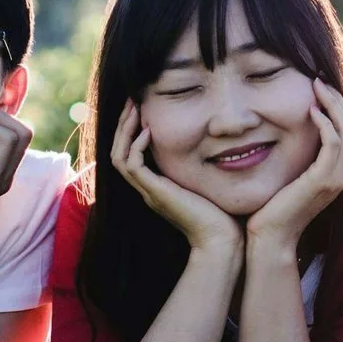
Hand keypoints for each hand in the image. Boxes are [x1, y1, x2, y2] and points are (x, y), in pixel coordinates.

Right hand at [110, 100, 242, 253]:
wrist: (221, 240)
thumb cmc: (223, 216)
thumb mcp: (210, 183)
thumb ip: (206, 166)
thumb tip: (221, 145)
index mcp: (157, 188)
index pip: (131, 155)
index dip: (132, 132)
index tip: (142, 109)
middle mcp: (148, 189)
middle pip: (119, 153)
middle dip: (123, 126)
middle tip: (132, 101)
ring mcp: (148, 192)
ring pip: (119, 157)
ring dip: (124, 131)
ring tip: (134, 108)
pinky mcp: (155, 193)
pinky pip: (132, 165)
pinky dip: (136, 145)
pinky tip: (149, 130)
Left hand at [244, 79, 342, 261]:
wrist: (271, 237)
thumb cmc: (273, 207)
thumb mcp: (291, 175)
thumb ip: (298, 157)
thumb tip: (290, 132)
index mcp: (337, 171)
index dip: (338, 105)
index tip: (319, 88)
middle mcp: (342, 174)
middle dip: (337, 99)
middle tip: (317, 80)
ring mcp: (335, 178)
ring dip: (332, 104)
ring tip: (314, 87)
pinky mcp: (323, 180)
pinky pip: (332, 143)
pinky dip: (324, 123)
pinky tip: (309, 111)